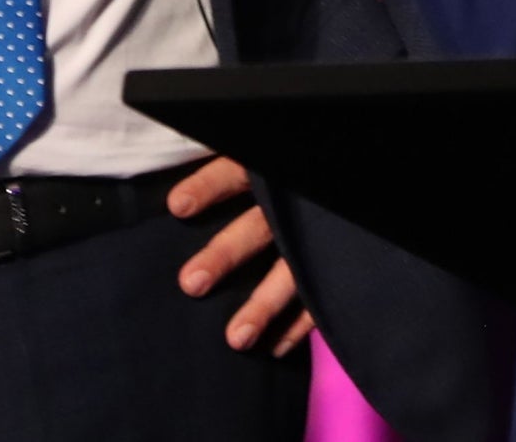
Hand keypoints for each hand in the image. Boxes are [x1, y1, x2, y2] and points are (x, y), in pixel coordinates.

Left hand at [169, 156, 313, 355]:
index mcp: (268, 174)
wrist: (341, 191)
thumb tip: (175, 185)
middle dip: (225, 255)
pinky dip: (298, 326)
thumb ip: (224, 174)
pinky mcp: (333, 265)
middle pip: (256, 229)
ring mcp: (314, 238)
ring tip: (235, 339)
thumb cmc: (279, 181)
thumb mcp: (256, 165)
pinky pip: (319, 298)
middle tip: (191, 283)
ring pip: (290, 272)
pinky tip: (275, 349)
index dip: (208, 188)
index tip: (176, 206)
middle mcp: (291, 206)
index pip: (234, 175)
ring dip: (263, 306)